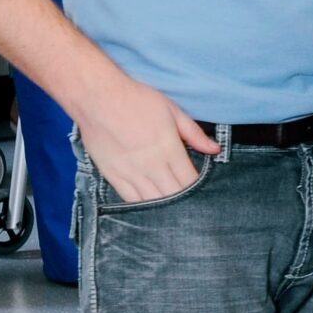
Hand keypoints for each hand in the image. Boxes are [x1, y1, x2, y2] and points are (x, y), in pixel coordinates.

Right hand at [78, 70, 219, 202]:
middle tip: (195, 209)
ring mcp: (130, 172)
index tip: (207, 194)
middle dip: (186, 204)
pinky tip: (151, 210)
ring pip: (153, 202)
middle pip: (174, 195)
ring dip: (166, 209)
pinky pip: (130, 200)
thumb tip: (215, 149)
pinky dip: (143, 207)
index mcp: (169, 149)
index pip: (190, 180)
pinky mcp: (112, 175)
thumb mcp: (173, 111)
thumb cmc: (136, 100)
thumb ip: (194, 133)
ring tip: (176, 213)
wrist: (97, 98)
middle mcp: (151, 165)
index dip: (200, 190)